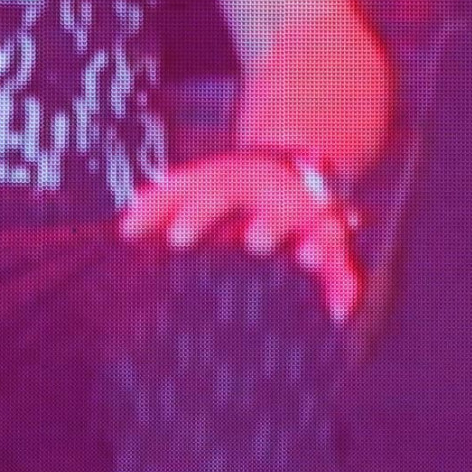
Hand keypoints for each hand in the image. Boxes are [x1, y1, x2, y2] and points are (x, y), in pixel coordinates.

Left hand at [120, 152, 361, 323]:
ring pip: (312, 224)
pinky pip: (343, 261)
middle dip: (263, 222)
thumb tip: (125, 226)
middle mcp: (274, 194)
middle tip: (256, 243)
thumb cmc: (233, 189)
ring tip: (308, 258)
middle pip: (265, 203)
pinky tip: (342, 309)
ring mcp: (306, 215)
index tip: (174, 238)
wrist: (295, 163)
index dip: (194, 213)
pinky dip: (346, 283)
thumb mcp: (197, 186)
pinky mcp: (333, 239)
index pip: (211, 190)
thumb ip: (162, 204)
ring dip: (311, 240)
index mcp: (236, 180)